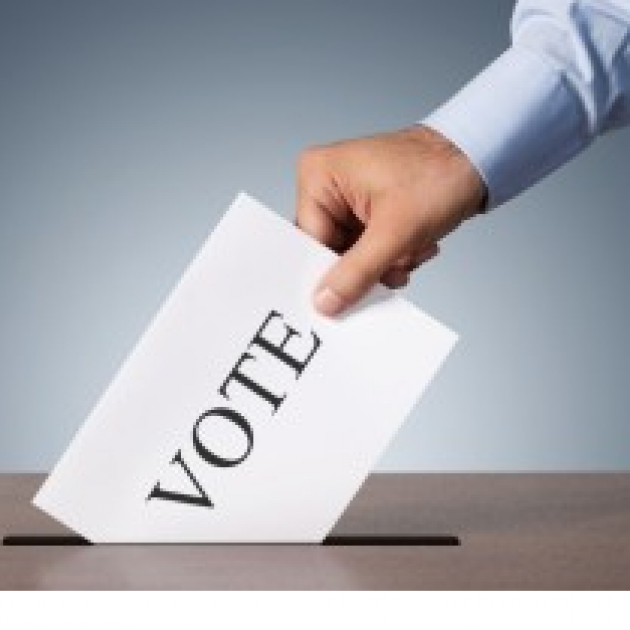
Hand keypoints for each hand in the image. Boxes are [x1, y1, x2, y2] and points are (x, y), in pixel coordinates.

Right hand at [296, 125, 485, 315]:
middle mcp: (327, 185)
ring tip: (410, 251)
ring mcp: (346, 198)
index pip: (309, 242)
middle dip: (365, 267)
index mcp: (318, 176)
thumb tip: (326, 302)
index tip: (346, 297)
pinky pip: (366, 250)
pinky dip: (390, 257)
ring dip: (383, 264)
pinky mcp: (365, 210)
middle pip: (329, 251)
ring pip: (350, 256)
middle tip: (392, 267)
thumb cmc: (439, 174)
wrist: (477, 160)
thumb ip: (356, 272)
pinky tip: (413, 246)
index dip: (328, 273)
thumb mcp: (395, 232)